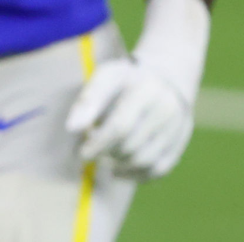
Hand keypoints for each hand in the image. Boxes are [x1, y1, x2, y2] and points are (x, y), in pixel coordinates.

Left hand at [65, 57, 191, 180]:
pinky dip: (137, 175)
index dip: (99, 143)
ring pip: (146, 161)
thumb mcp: (105, 76)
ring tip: (105, 158)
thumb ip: (88, 100)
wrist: (167, 80)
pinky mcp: (181, 144)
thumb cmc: (126, 80)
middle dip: (107, 153)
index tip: (82, 153)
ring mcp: (178, 129)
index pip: (121, 126)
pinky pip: (159, 169)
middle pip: (132, 145)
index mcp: (145, 90)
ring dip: (120, 165)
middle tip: (91, 151)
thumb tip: (71, 128)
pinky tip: (119, 171)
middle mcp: (166, 110)